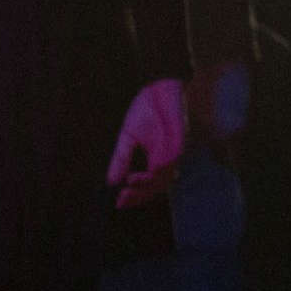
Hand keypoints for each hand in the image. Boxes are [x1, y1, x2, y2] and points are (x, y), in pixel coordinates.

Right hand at [106, 77, 188, 209]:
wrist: (160, 87)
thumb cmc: (148, 109)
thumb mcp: (129, 136)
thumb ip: (122, 158)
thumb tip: (111, 181)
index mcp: (155, 160)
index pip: (147, 186)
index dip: (134, 197)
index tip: (117, 202)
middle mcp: (167, 160)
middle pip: (156, 188)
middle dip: (140, 196)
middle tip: (122, 198)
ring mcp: (174, 153)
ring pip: (164, 179)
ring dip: (147, 185)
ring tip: (129, 183)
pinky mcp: (180, 142)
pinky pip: (170, 162)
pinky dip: (158, 170)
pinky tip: (145, 172)